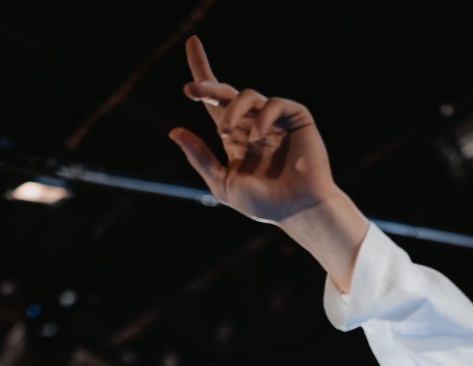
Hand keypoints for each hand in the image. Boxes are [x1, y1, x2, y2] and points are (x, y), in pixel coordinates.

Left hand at [169, 36, 338, 224]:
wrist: (299, 211)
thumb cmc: (264, 204)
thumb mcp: (223, 184)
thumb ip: (200, 158)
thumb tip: (173, 131)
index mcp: (236, 138)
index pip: (215, 104)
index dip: (202, 77)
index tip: (191, 46)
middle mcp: (253, 125)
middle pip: (226, 92)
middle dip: (207, 86)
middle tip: (191, 90)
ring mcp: (275, 120)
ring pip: (248, 96)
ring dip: (232, 111)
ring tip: (226, 133)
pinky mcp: (297, 117)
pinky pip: (274, 103)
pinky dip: (262, 118)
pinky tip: (257, 138)